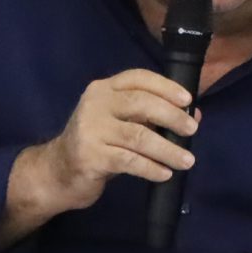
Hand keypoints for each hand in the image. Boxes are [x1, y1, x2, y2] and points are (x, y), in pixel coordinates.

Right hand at [0, 69, 199, 245]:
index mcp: (104, 89)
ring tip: (187, 160)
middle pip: (140, 103)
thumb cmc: (97, 145)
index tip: (188, 100)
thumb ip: (153, 117)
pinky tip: (165, 174)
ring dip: (167, 149)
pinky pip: (129, 160)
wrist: (57, 172)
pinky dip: (151, 167)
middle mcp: (95, 104)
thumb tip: (195, 115)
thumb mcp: (122, 125)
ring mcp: (90, 129)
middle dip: (171, 116)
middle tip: (192, 130)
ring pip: (138, 136)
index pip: (138, 78)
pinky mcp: (90, 156)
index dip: (165, 86)